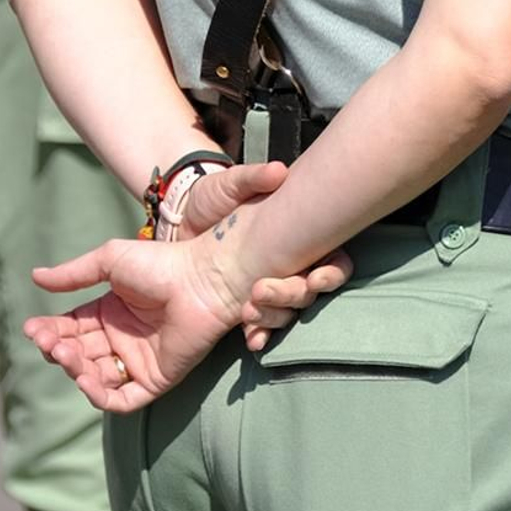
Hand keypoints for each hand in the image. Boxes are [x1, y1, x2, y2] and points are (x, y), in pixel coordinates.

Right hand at [26, 233, 245, 411]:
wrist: (203, 280)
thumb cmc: (160, 264)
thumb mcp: (109, 261)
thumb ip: (73, 274)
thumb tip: (35, 277)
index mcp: (109, 312)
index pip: (70, 328)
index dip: (50, 331)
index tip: (32, 329)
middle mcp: (120, 339)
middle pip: (78, 354)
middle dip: (58, 350)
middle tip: (48, 341)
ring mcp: (137, 362)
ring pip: (94, 378)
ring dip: (74, 370)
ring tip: (65, 353)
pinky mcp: (155, 381)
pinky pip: (121, 400)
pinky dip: (99, 396)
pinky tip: (84, 380)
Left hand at [175, 156, 352, 356]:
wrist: (179, 222)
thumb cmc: (212, 198)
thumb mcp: (229, 183)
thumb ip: (253, 177)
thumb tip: (280, 171)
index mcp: (295, 237)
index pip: (332, 259)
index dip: (332, 272)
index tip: (316, 278)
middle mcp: (288, 265)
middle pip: (309, 291)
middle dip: (292, 294)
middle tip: (262, 289)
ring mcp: (267, 286)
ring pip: (287, 312)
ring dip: (273, 316)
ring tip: (248, 312)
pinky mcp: (244, 303)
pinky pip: (261, 326)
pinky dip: (259, 334)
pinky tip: (250, 338)